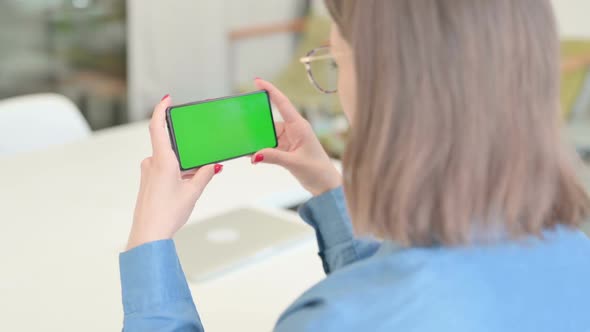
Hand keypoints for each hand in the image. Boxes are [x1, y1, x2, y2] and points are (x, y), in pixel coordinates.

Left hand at [127, 95, 222, 249]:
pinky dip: (176, 172)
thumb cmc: (167, 214)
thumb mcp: (192, 192)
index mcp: (162, 160)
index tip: (167, 99)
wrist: (148, 234)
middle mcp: (151, 163)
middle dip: (185, 148)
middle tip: (200, 154)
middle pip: (168, 144)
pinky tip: (187, 184)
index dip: (161, 110)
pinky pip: (163, 169)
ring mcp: (147, 173)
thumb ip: (205, 175)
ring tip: (197, 178)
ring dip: (183, 164)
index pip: (157, 127)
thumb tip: (214, 165)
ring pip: (168, 159)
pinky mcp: (147, 182)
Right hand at [251, 78, 341, 195]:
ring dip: (258, 140)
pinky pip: (269, 145)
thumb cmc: (317, 171)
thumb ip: (273, 157)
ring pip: (268, 134)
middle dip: (257, 122)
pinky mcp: (286, 149)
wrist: (326, 185)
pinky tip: (252, 156)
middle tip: (242, 122)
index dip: (270, 90)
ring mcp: (290, 139)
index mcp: (299, 126)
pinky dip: (261, 150)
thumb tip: (254, 155)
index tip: (257, 81)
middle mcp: (294, 130)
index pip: (282, 103)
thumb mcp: (294, 163)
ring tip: (245, 143)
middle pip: (270, 120)